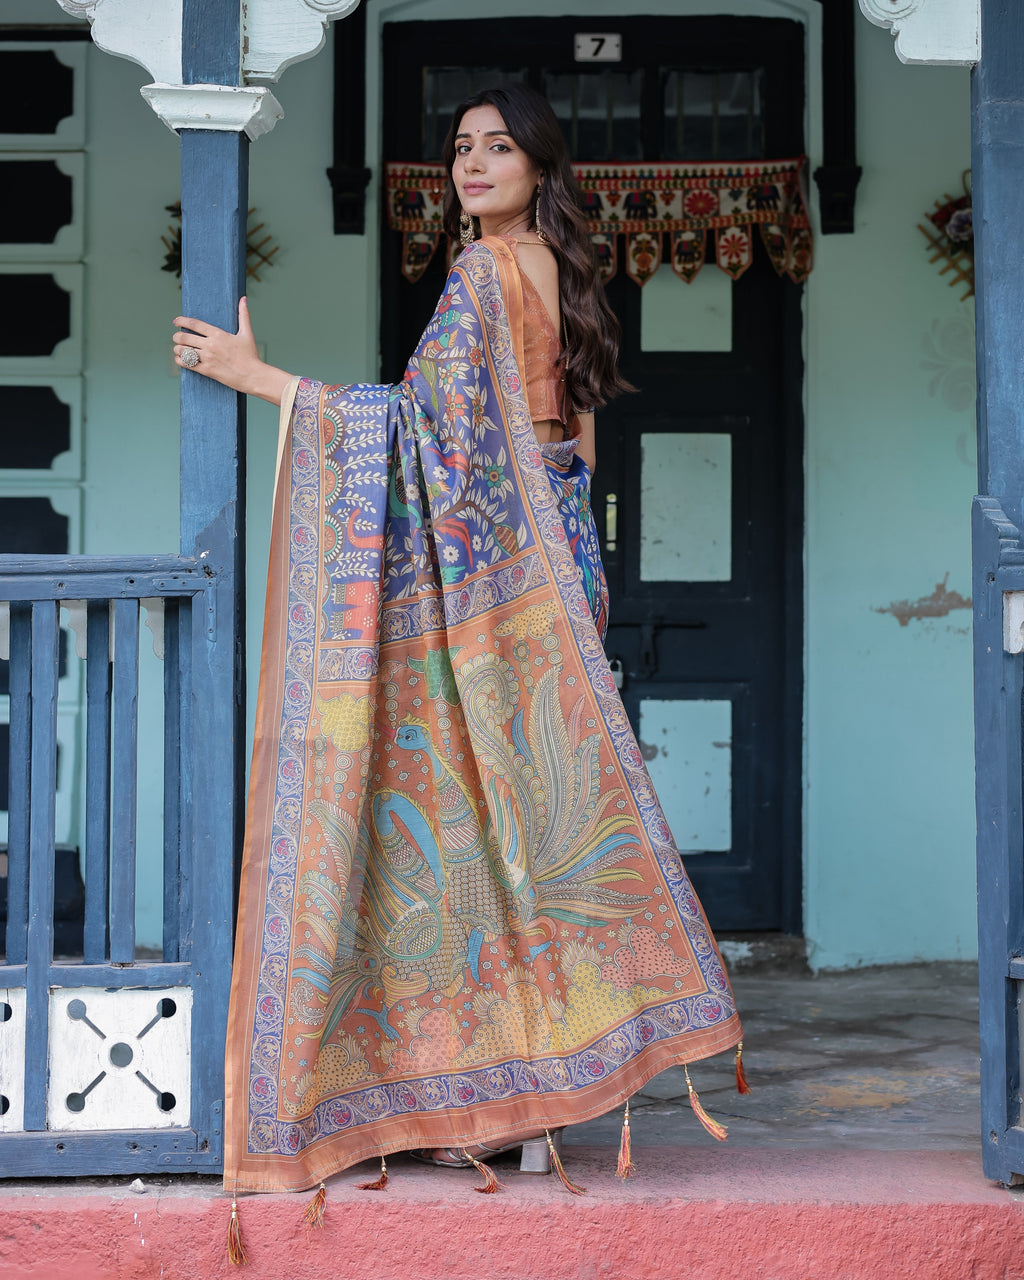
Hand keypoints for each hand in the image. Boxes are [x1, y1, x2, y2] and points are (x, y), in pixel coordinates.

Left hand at [172, 297, 291, 404]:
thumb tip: (243, 298)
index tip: (176, 321)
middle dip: (177, 336)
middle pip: (185, 337)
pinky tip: (180, 359)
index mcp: (218, 334)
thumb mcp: (247, 333)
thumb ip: (243, 315)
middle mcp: (211, 345)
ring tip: (178, 348)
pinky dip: (180, 360)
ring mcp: (208, 358)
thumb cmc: (250, 355)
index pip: (194, 324)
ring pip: (184, 350)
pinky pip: (188, 364)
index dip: (182, 321)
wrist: (252, 376)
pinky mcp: (207, 370)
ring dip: (177, 349)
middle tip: (176, 337)